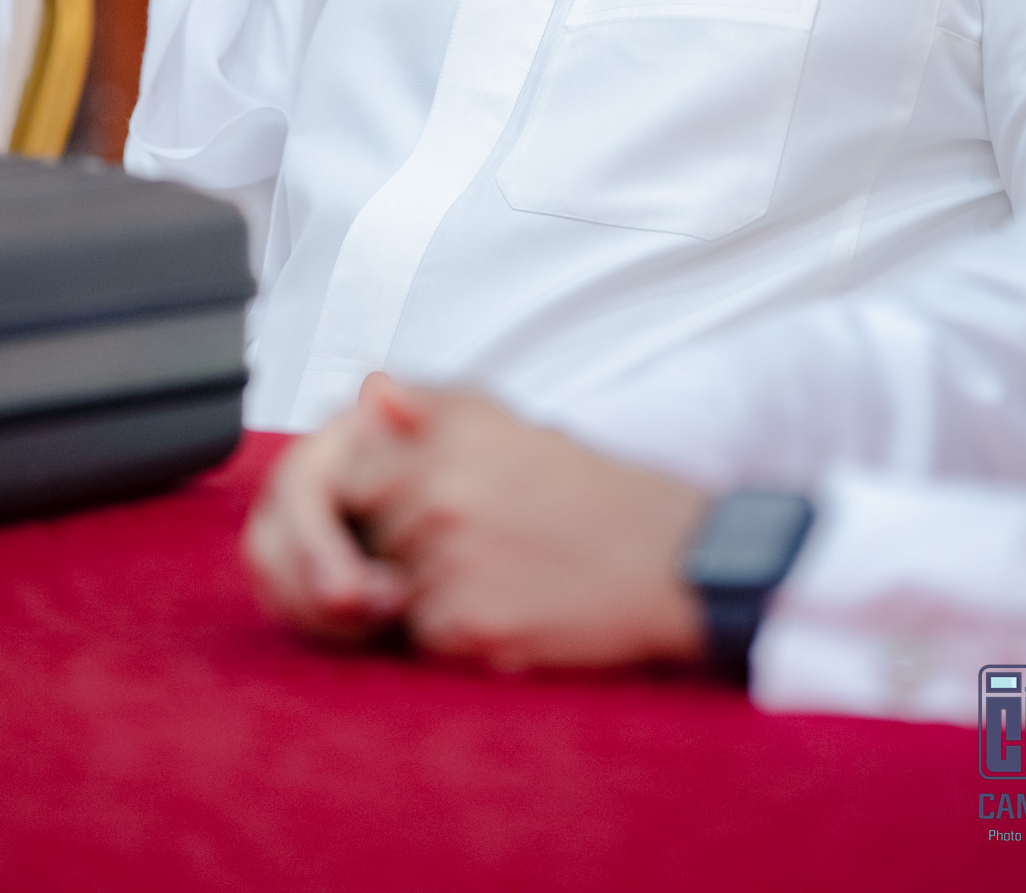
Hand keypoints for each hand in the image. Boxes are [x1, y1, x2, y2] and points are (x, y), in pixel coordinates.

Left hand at [243, 375, 708, 671]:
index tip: (416, 503)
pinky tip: (508, 607)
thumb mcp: (517, 428)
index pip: (353, 467)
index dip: (378, 494)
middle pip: (367, 530)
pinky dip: (455, 633)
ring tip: (497, 572)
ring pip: (389, 586)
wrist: (672, 563)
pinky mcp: (471, 623)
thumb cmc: (593, 494)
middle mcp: (445, 486)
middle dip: (400, 544)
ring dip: (427, 590)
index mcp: (455, 429)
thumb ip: (436, 408)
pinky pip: (423, 636)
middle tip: (475, 542)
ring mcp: (454, 556)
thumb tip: (369, 389)